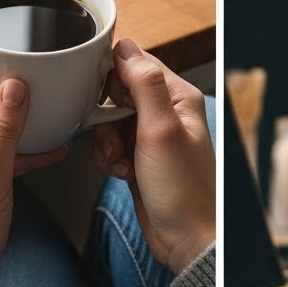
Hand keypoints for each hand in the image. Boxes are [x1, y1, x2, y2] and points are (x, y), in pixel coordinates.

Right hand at [92, 39, 214, 274]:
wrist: (185, 239)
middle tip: (115, 135)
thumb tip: (126, 48)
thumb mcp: (161, 130)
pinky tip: (122, 172)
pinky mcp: (139, 157)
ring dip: (106, 142)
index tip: (102, 96)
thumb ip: (144, 85)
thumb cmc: (183, 190)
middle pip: (117, 93)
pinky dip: (109, 158)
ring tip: (121, 161)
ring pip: (108, 121)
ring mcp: (151, 136)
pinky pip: (110, 145)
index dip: (113, 77)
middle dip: (105, 115)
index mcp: (178, 97)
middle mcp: (165, 112)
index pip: (136, 64)